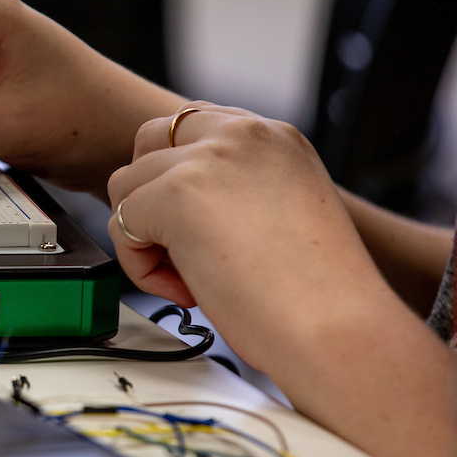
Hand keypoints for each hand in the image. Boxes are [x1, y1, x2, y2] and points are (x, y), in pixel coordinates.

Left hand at [106, 103, 385, 367]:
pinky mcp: (178, 193)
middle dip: (150, 199)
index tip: (195, 228)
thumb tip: (185, 208)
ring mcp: (210, 158)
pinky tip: (187, 289)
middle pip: (149, 142)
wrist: (336, 328)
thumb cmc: (317, 296)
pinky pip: (120, 222)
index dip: (177, 180)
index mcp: (275, 137)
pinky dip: (140, 266)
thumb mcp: (282, 214)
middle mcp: (244, 135)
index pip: (193, 128)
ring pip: (126, 185)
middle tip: (185, 254)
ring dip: (145, 238)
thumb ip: (236, 192)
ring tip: (192, 279)